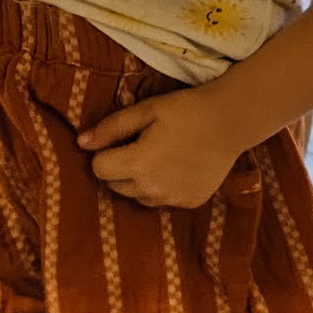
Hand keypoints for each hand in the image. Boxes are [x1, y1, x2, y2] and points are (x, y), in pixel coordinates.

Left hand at [78, 84, 244, 208]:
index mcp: (136, 165)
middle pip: (115, 185)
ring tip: (159, 157)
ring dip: (140, 181)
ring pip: (137, 196)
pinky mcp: (189, 203)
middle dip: (120, 168)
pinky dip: (163, 187)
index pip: (99, 168)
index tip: (123, 139)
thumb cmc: (185, 110)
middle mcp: (150, 189)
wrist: (230, 122)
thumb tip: (81, 143)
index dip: (106, 152)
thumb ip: (110, 128)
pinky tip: (178, 167)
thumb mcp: (145, 110)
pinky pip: (162, 200)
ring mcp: (171, 199)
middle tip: (141, 145)